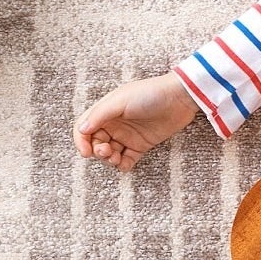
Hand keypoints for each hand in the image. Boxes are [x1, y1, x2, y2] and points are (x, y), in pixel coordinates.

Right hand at [73, 72, 200, 170]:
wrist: (179, 98)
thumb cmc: (150, 93)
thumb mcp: (121, 100)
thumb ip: (100, 115)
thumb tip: (82, 129)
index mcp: (106, 111)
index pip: (84, 128)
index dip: (81, 141)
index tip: (86, 153)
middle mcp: (114, 124)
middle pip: (95, 143)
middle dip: (97, 151)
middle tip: (107, 152)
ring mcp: (127, 135)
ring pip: (109, 154)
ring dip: (109, 160)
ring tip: (117, 158)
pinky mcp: (141, 145)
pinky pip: (126, 160)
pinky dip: (123, 165)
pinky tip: (125, 163)